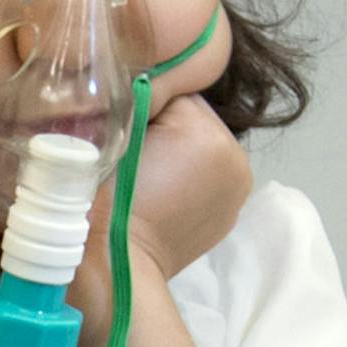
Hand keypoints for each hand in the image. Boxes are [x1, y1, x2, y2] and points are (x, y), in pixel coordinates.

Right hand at [93, 94, 252, 287]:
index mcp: (211, 137)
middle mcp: (237, 160)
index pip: (179, 91)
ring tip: (148, 175)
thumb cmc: (108, 197)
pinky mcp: (230, 213)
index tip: (123, 125)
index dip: (146, 102)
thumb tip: (148, 84)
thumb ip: (141, 101)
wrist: (116, 262)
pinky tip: (165, 193)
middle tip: (133, 151)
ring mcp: (238, 191)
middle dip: (167, 127)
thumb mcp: (119, 132)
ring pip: (203, 146)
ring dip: (180, 151)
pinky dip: (189, 178)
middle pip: (195, 118)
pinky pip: (209, 177)